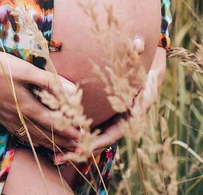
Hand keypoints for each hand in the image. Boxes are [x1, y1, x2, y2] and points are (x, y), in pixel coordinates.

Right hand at [0, 40, 81, 150]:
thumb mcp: (25, 69)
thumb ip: (48, 81)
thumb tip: (70, 90)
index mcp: (26, 106)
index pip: (52, 122)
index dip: (67, 130)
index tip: (80, 136)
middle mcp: (18, 116)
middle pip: (44, 133)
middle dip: (62, 140)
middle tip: (77, 147)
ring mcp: (7, 117)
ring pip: (31, 135)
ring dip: (48, 142)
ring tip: (61, 148)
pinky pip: (19, 133)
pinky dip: (31, 139)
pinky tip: (35, 141)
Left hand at [53, 47, 166, 164]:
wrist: (148, 65)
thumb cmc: (143, 62)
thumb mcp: (140, 57)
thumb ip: (137, 53)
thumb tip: (137, 45)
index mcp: (133, 113)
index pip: (113, 133)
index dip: (97, 141)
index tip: (80, 147)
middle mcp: (122, 120)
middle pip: (100, 142)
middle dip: (79, 151)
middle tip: (59, 158)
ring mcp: (113, 119)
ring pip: (93, 138)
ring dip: (75, 148)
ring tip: (55, 156)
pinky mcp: (104, 116)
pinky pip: (90, 129)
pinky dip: (76, 135)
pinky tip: (58, 139)